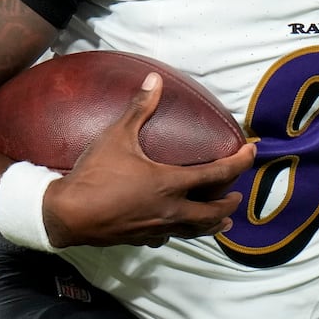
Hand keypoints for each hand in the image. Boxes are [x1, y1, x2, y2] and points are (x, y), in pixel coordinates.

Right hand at [42, 72, 255, 247]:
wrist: (67, 215)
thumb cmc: (94, 174)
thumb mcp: (117, 136)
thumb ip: (139, 108)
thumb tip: (154, 79)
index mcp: (170, 183)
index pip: (217, 174)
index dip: (239, 163)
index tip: (252, 153)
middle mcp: (170, 209)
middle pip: (212, 212)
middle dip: (229, 203)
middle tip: (237, 194)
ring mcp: (157, 228)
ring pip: (194, 230)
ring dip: (211, 224)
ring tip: (221, 220)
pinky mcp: (141, 238)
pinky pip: (168, 237)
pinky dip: (179, 231)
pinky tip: (175, 228)